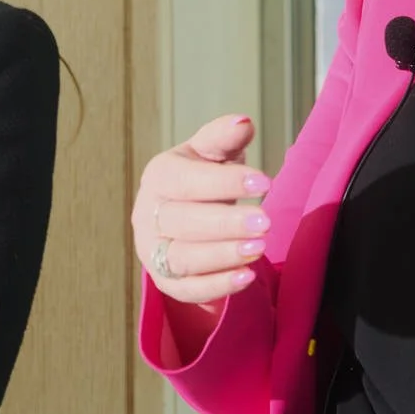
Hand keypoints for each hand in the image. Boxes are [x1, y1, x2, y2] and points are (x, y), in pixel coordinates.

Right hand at [131, 114, 270, 304]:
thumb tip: (243, 123)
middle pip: (181, 223)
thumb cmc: (203, 178)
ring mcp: (152, 251)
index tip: (264, 182)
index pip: (185, 181)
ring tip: (259, 249)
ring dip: (221, 256)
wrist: (188, 213)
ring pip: (181, 259)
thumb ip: (224, 137)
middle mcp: (147, 215)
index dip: (224, 182)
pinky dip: (216, 286)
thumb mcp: (212, 152)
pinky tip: (246, 277)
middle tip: (266, 222)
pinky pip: (186, 290)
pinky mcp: (164, 281)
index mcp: (159, 177)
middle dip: (225, 224)